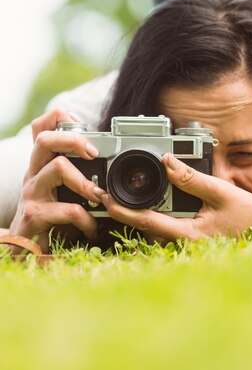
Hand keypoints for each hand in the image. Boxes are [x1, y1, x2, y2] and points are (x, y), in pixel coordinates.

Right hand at [9, 107, 101, 251]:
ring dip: (86, 181)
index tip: (82, 126)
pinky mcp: (34, 215)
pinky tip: (92, 227)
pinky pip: (66, 209)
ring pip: (57, 167)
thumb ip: (78, 172)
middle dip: (73, 140)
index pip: (40, 126)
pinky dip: (86, 218)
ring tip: (100, 196)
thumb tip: (110, 159)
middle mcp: (34, 172)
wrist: (24, 252)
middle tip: (95, 153)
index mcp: (42, 162)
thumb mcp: (62, 189)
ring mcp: (32, 192)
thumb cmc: (51, 216)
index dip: (59, 118)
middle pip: (44, 139)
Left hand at [97, 153, 251, 241]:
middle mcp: (183, 243)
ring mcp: (187, 241)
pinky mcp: (192, 236)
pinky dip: (152, 213)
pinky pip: (167, 225)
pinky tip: (144, 201)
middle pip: (144, 226)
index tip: (105, 198)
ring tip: (114, 196)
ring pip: (153, 227)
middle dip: (121, 210)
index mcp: (188, 235)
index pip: (147, 221)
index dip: (122, 209)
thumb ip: (192, 179)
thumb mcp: (220, 192)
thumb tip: (167, 162)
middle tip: (100, 194)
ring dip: (134, 211)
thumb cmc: (249, 215)